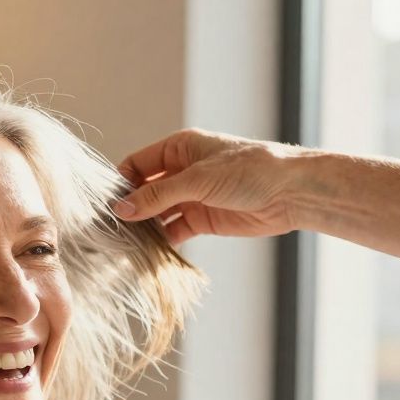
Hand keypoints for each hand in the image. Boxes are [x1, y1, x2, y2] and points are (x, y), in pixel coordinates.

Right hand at [114, 128, 303, 245]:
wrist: (292, 193)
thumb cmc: (250, 170)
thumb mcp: (198, 179)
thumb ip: (158, 195)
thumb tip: (121, 209)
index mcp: (179, 149)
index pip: (138, 164)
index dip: (121, 183)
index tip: (107, 204)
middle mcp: (182, 172)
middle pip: (145, 191)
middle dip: (130, 208)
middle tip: (113, 228)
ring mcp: (192, 197)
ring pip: (157, 213)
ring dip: (145, 226)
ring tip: (128, 243)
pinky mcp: (203, 219)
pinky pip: (174, 230)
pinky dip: (162, 241)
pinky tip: (151, 250)